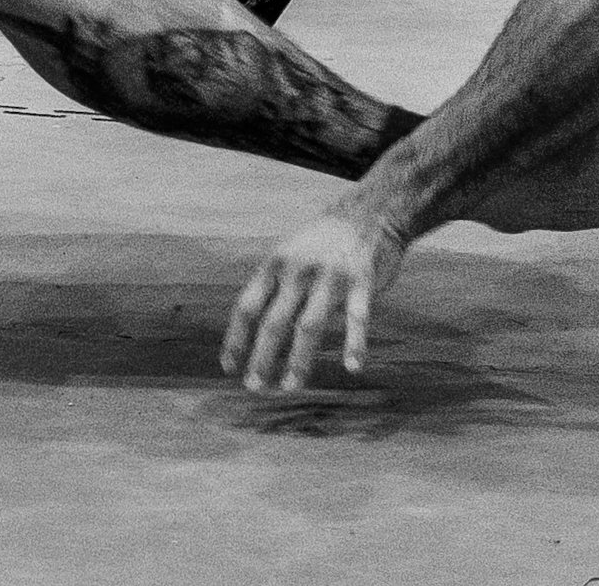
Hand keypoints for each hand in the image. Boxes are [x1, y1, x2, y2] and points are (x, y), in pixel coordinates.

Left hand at [221, 204, 407, 391]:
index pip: (246, 307)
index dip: (236, 339)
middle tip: (255, 387)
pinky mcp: (362, 281)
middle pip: (273, 322)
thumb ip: (272, 286)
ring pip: (309, 326)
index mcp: (275, 264)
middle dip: (262, 358)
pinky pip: (357, 317)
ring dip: (299, 361)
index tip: (230, 367)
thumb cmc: (322, 241)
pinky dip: (355, 343)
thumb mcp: (288, 253)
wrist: (369, 211)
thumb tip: (251, 330)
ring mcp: (330, 276)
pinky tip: (353, 366)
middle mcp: (298, 270)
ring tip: (291, 386)